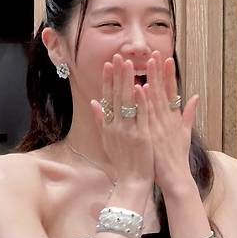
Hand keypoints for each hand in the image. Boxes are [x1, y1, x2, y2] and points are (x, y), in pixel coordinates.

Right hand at [90, 54, 153, 186]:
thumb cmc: (123, 161)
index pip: (107, 98)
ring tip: (129, 64)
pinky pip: (141, 116)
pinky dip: (141, 102)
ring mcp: (128, 131)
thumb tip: (94, 103)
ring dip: (128, 82)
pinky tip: (142, 87)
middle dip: (117, 75)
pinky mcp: (141, 137)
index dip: (107, 80)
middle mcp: (115, 126)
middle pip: (115, 96)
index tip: (108, 64)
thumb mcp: (107, 140)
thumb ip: (101, 120)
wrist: (132, 181)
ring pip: (127, 103)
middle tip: (118, 56)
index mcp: (108, 126)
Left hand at [142, 51, 198, 194]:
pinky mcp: (152, 135)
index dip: (169, 75)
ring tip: (147, 63)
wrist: (174, 177)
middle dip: (159, 71)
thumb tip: (195, 97)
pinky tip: (141, 88)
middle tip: (156, 53)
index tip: (167, 58)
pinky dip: (145, 102)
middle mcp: (168, 119)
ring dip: (151, 80)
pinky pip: (147, 115)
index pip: (172, 91)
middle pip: (163, 91)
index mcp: (174, 118)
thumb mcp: (185, 133)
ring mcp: (160, 126)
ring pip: (155, 99)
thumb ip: (189, 114)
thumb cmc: (177, 157)